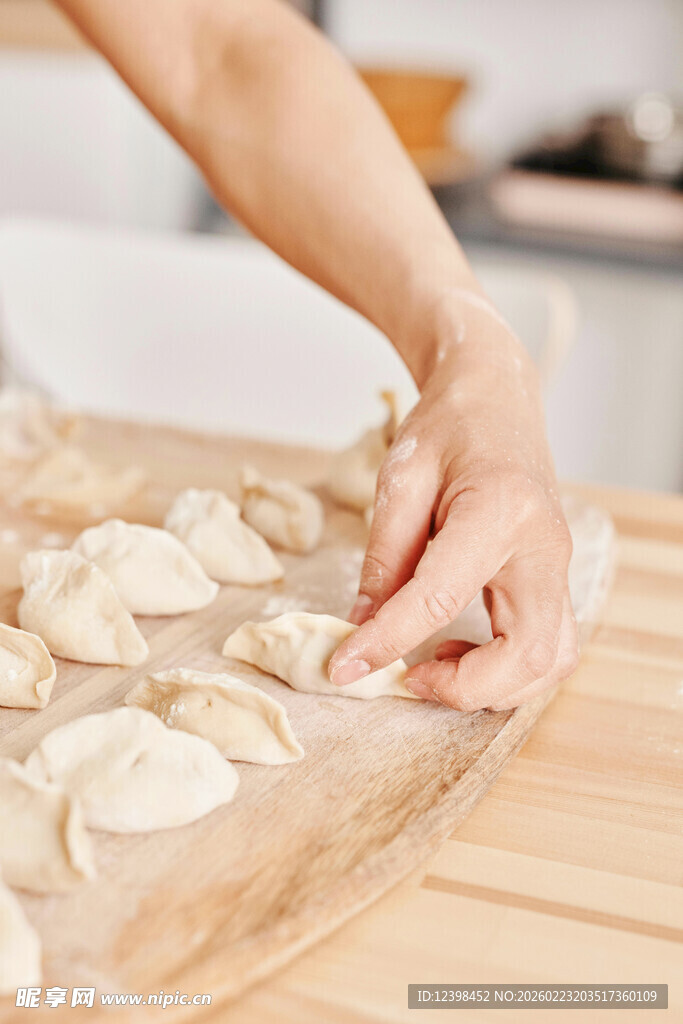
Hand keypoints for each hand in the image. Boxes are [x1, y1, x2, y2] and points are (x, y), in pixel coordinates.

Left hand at [328, 290, 578, 710]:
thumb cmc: (449, 427)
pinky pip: (548, 646)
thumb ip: (384, 554)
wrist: (497, 399)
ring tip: (434, 664)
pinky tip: (459, 647)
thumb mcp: (401, 477)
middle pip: (527, 651)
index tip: (343, 666)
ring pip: (550, 661)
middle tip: (407, 677)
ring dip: (493, 686)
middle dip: (464, 687)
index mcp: (500, 510)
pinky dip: (507, 670)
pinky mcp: (555, 578)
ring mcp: (559, 565)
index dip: (387, 641)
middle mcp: (544, 545)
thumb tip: (363, 624)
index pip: (439, 596)